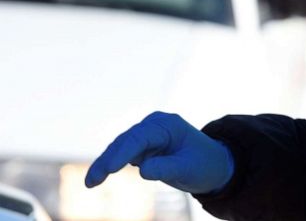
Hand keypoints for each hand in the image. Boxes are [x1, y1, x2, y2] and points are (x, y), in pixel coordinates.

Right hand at [85, 112, 233, 193]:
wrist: (213, 165)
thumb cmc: (204, 165)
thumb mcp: (188, 168)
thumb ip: (166, 168)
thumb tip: (142, 170)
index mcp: (167, 125)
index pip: (140, 137)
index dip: (123, 153)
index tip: (109, 169)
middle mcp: (154, 125)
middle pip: (125, 141)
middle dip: (107, 161)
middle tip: (91, 182)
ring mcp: (147, 135)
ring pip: (120, 148)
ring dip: (105, 164)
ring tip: (91, 183)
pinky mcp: (142, 146)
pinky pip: (122, 154)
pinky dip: (110, 165)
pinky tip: (97, 178)